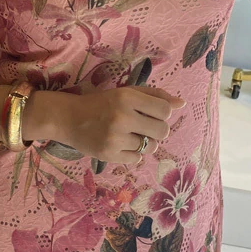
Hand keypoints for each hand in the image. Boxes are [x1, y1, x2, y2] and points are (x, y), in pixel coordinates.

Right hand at [59, 86, 184, 165]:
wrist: (68, 118)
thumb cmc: (101, 103)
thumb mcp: (125, 93)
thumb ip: (154, 96)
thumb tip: (182, 104)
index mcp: (126, 98)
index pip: (165, 111)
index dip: (162, 113)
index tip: (152, 113)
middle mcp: (122, 117)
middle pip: (162, 131)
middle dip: (157, 129)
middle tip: (143, 126)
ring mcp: (115, 139)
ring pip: (151, 147)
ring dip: (145, 142)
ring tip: (130, 135)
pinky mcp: (109, 155)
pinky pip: (137, 158)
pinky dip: (133, 153)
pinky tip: (121, 144)